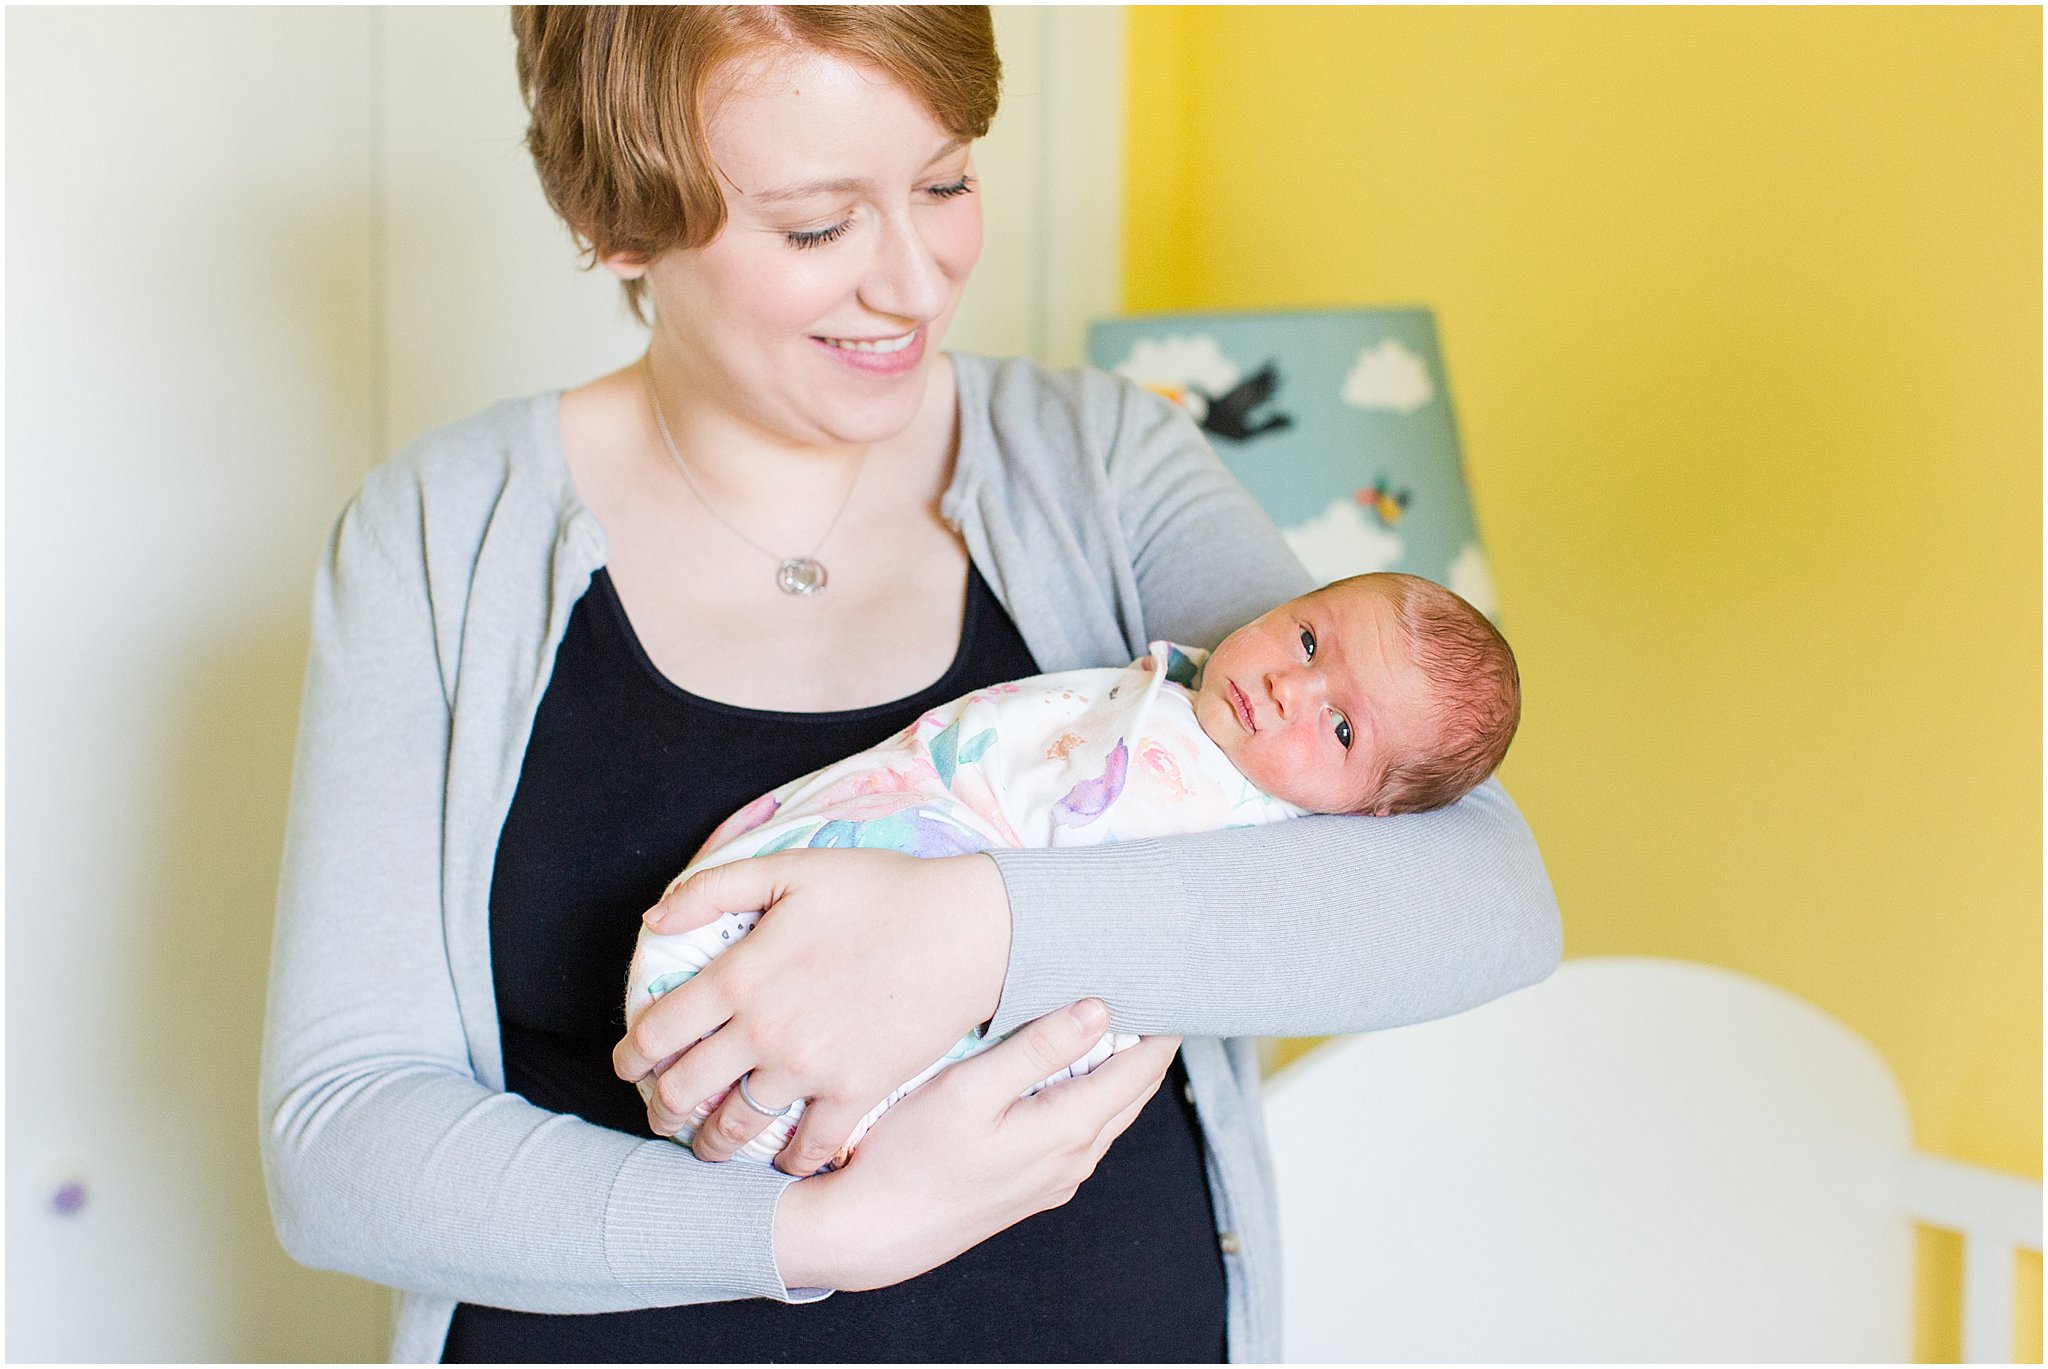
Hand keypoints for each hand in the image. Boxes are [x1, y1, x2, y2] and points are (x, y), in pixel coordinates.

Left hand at [612, 848, 1011, 1174]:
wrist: (965, 927)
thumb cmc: (880, 890)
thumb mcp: (790, 869)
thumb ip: (713, 888)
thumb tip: (653, 918)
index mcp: (740, 974)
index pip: (657, 1031)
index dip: (630, 1058)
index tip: (629, 1067)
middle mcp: (764, 1029)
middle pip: (684, 1089)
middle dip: (661, 1108)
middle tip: (662, 1113)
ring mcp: (810, 1067)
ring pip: (735, 1127)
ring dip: (710, 1145)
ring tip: (708, 1146)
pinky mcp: (856, 1091)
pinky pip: (809, 1147)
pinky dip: (788, 1163)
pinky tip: (783, 1162)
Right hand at [773, 999, 1180, 1290]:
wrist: (869, 1233)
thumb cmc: (908, 1156)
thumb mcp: (967, 1090)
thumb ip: (1035, 1050)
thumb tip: (1098, 1010)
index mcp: (1068, 1130)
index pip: (1142, 1068)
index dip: (1161, 1022)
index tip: (1164, 981)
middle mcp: (1074, 1160)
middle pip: (1134, 1090)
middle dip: (1146, 1041)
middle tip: (1144, 988)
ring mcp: (1055, 1179)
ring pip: (1109, 1113)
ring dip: (1118, 1068)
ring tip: (1113, 1018)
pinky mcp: (1033, 1187)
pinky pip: (1082, 1133)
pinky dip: (1092, 1094)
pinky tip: (1067, 1071)